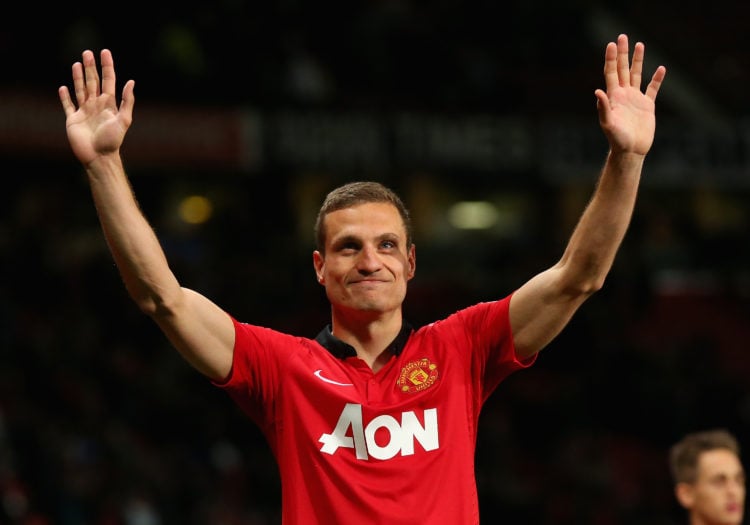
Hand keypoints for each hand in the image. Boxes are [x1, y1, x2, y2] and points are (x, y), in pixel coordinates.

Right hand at [58, 49, 134, 165]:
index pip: (108, 80)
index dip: (107, 66)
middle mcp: (96, 105)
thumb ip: (127, 101)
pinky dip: (65, 97)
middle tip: (87, 52)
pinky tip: (63, 87)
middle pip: (93, 82)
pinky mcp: (73, 120)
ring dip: (78, 77)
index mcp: (109, 104)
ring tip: (76, 63)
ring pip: (80, 89)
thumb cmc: (113, 141)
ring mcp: (84, 112)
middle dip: (91, 67)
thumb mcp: (124, 120)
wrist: (99, 157)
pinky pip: (68, 105)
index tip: (105, 52)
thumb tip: (131, 82)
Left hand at [594, 34, 665, 155]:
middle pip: (622, 69)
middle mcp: (624, 95)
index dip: (611, 59)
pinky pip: (652, 89)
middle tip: (622, 37)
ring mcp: (635, 99)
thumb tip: (597, 91)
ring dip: (638, 60)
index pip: (611, 73)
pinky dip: (657, 79)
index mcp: (614, 97)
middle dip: (622, 53)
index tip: (611, 44)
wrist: (630, 151)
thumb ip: (603, 108)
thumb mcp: (608, 124)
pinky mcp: (647, 106)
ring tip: (640, 44)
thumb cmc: (617, 140)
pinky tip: (661, 68)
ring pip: (636, 75)